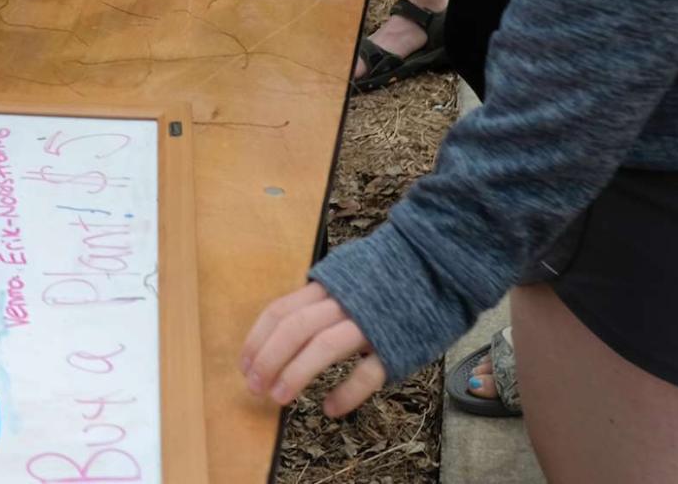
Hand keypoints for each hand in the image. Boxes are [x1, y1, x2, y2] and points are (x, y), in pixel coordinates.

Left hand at [241, 280, 385, 416]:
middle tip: (255, 388)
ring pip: (324, 346)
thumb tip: (282, 328)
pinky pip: (367, 372)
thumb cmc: (383, 281)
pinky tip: (330, 408)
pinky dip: (347, 392)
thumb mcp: (343, 279)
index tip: (244, 365)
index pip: (280, 311)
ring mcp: (369, 322)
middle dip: (269, 358)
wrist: (433, 269)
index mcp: (326, 285)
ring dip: (296, 373)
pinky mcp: (396, 345)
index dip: (258, 339)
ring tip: (279, 398)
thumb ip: (317, 299)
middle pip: (295, 328)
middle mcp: (343, 301)